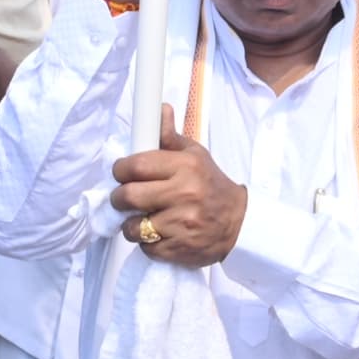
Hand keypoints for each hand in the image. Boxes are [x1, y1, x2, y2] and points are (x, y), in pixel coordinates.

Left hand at [110, 117, 245, 266]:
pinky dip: (146, 242)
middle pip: (128, 196)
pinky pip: (146, 247)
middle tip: (123, 198)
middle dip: (118, 198)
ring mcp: (182, 224)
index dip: (120, 170)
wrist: (240, 223)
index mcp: (186, 167)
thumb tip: (159, 110)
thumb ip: (170, 137)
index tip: (121, 173)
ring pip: (133, 226)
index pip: (136, 165)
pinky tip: (157, 234)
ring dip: (131, 224)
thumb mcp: (195, 156)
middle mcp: (184, 194)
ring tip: (141, 218)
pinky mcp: (180, 248)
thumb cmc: (211, 185)